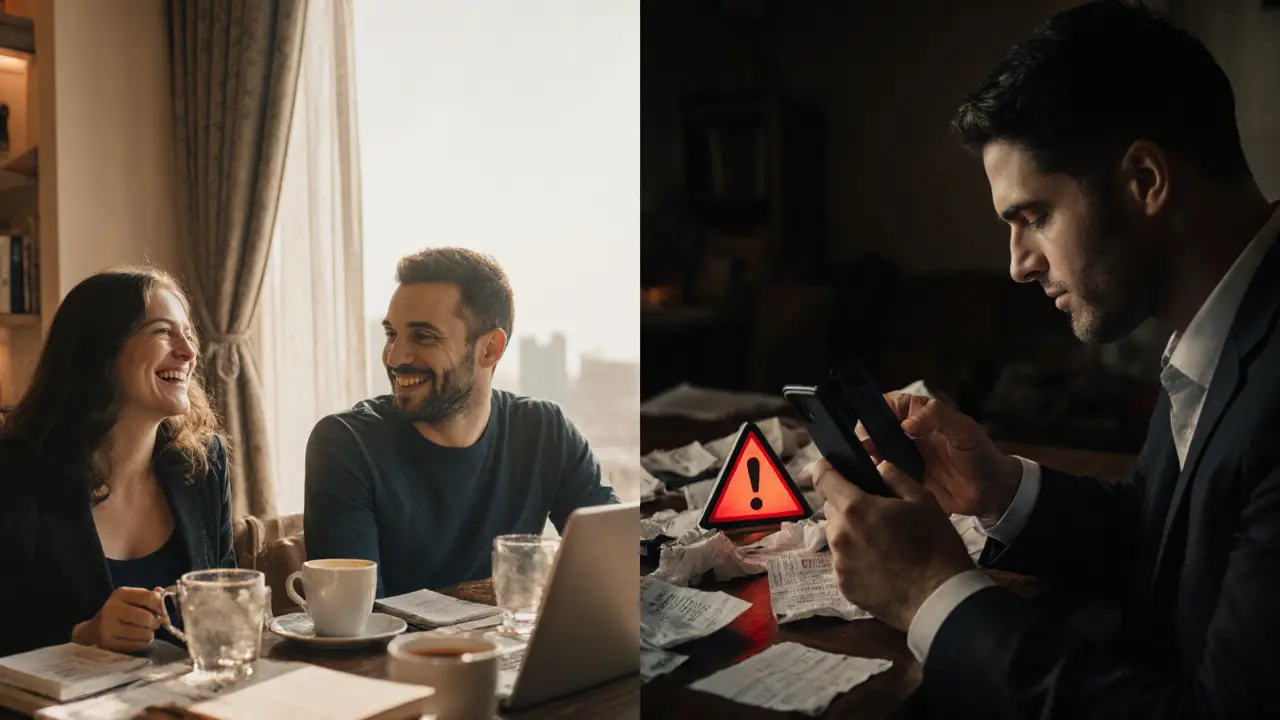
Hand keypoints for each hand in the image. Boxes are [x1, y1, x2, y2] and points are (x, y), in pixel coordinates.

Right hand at [71, 587, 163, 651]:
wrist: (92, 630)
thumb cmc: (119, 613)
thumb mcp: (130, 600)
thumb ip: (148, 596)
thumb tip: (162, 592)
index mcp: (120, 594)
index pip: (148, 597)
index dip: (160, 606)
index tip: (161, 611)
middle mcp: (112, 608)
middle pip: (146, 618)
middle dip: (155, 622)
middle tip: (154, 624)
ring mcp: (108, 626)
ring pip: (144, 633)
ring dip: (150, 634)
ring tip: (146, 632)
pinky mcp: (108, 643)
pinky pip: (137, 645)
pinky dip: (143, 643)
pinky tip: (138, 639)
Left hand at [815, 458, 976, 630]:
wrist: (938, 598)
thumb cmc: (935, 544)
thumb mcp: (923, 500)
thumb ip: (895, 477)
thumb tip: (877, 466)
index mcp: (854, 508)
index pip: (823, 478)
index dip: (826, 468)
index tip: (831, 467)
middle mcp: (838, 535)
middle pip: (832, 510)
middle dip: (848, 506)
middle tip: (876, 514)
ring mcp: (838, 564)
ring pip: (837, 537)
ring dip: (851, 534)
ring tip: (881, 544)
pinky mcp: (843, 586)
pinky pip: (843, 564)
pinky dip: (856, 560)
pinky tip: (880, 567)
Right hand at [856, 393, 1021, 523]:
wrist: (991, 492)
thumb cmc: (980, 455)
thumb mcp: (964, 430)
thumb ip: (938, 418)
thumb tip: (905, 424)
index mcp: (922, 418)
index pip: (892, 405)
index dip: (877, 410)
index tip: (868, 423)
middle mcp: (910, 436)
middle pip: (877, 428)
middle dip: (865, 434)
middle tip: (863, 447)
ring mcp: (906, 459)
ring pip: (877, 452)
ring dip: (867, 455)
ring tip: (863, 462)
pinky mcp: (906, 481)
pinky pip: (885, 476)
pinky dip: (875, 476)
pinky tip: (870, 479)